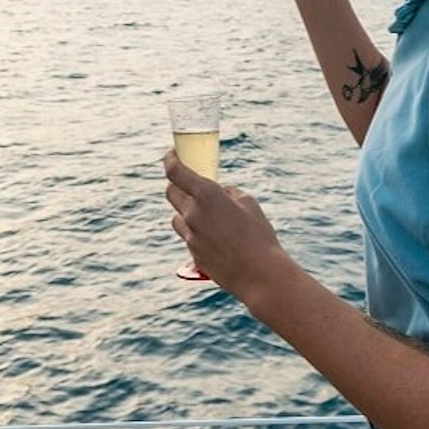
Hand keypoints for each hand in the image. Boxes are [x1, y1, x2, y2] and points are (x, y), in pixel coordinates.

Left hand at [164, 150, 292, 309]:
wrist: (258, 274)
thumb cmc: (258, 235)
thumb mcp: (249, 203)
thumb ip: (228, 193)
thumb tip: (221, 193)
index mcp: (206, 195)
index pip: (176, 171)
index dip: (170, 159)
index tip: (171, 154)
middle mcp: (193, 213)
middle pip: (171, 192)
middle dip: (176, 184)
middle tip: (188, 182)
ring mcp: (190, 236)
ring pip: (177, 216)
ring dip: (185, 209)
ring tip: (205, 212)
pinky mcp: (192, 254)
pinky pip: (188, 235)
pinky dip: (195, 229)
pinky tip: (214, 235)